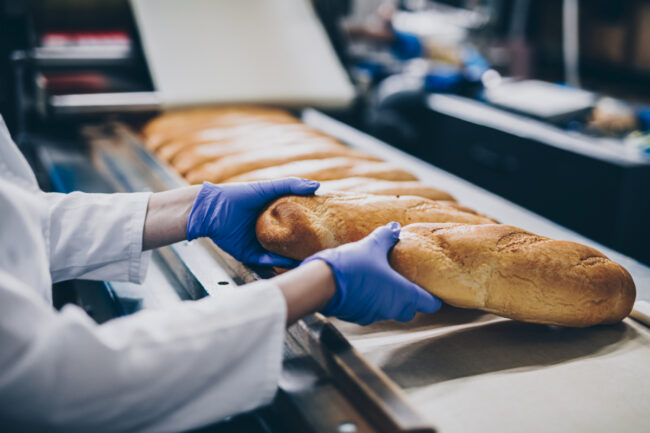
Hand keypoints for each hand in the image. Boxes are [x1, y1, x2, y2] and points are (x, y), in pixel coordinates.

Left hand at [187, 178, 318, 266]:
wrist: (210, 211)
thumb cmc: (237, 196)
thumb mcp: (267, 188)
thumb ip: (291, 185)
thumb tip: (317, 186)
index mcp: (272, 214)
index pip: (294, 221)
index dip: (308, 225)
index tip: (325, 228)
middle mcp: (266, 229)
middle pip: (288, 240)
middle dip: (302, 245)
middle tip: (320, 248)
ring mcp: (257, 243)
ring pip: (278, 253)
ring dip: (291, 257)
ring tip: (308, 259)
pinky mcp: (248, 254)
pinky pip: (265, 261)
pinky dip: (276, 263)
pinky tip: (288, 263)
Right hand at [303, 222, 441, 324]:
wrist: (322, 284)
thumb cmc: (353, 266)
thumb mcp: (372, 246)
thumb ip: (386, 238)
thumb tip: (395, 227)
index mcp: (403, 294)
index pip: (430, 303)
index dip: (433, 297)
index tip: (432, 289)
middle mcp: (392, 309)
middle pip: (410, 310)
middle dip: (410, 299)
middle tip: (406, 281)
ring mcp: (374, 315)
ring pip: (390, 310)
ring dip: (389, 299)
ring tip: (382, 280)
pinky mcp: (357, 317)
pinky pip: (371, 311)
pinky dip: (372, 301)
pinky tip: (364, 286)